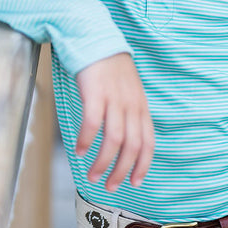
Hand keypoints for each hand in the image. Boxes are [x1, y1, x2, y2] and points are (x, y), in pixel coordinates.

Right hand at [75, 53, 153, 190]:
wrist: (96, 40)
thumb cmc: (110, 70)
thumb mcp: (128, 92)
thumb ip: (130, 114)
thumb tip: (125, 142)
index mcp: (141, 107)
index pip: (148, 142)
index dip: (143, 165)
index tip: (135, 183)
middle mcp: (131, 105)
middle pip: (132, 146)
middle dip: (121, 172)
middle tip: (109, 187)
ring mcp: (114, 99)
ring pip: (114, 139)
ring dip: (103, 162)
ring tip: (92, 175)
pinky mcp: (95, 92)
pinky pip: (92, 122)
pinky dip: (86, 140)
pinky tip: (79, 151)